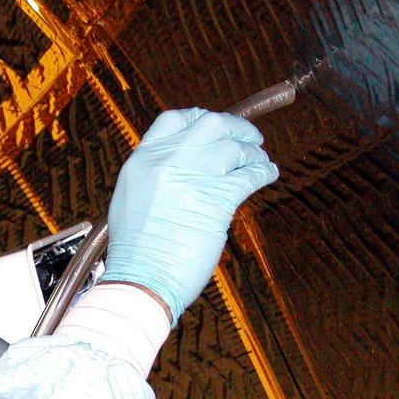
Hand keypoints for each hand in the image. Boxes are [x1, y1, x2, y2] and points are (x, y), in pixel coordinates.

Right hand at [102, 108, 277, 323]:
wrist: (141, 280)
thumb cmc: (136, 252)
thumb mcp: (131, 200)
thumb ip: (154, 177)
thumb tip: (180, 168)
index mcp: (142, 161)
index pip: (173, 120)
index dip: (199, 118)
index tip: (214, 126)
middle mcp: (167, 161)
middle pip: (211, 124)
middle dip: (236, 128)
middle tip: (249, 138)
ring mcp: (193, 177)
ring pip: (234, 148)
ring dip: (253, 153)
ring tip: (259, 161)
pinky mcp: (217, 199)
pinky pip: (249, 175)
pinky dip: (263, 172)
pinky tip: (267, 175)